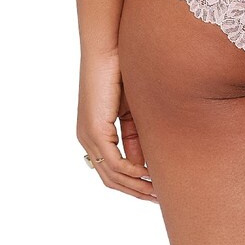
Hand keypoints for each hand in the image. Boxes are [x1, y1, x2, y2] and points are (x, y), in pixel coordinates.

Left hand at [76, 48, 157, 201]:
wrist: (110, 46)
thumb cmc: (121, 68)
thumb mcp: (131, 109)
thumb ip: (134, 135)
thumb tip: (142, 162)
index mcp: (94, 131)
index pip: (112, 167)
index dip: (133, 182)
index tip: (154, 187)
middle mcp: (87, 138)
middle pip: (110, 177)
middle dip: (135, 191)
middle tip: (157, 198)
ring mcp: (89, 135)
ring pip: (111, 174)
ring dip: (135, 186)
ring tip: (155, 192)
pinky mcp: (95, 130)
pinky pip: (114, 162)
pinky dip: (131, 172)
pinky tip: (146, 175)